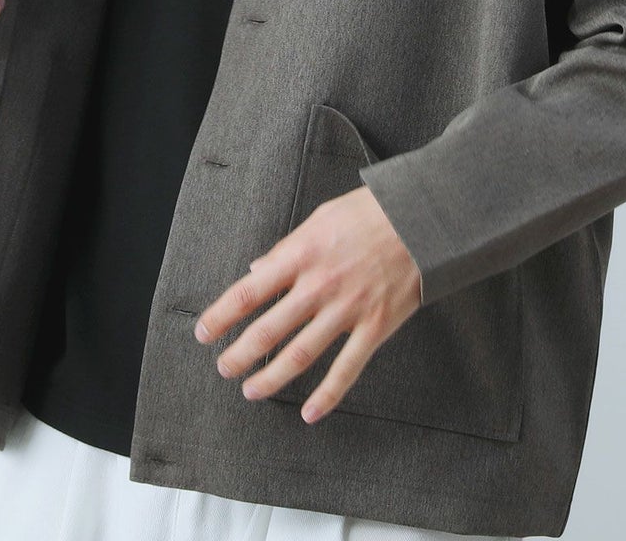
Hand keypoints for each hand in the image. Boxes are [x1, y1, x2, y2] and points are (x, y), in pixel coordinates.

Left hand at [194, 184, 422, 424]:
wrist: (421, 218)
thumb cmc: (369, 212)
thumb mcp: (320, 218)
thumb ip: (286, 248)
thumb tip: (256, 270)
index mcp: (301, 255)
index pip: (249, 292)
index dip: (221, 316)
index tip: (204, 332)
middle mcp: (319, 286)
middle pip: (269, 330)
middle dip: (240, 354)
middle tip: (223, 368)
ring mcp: (347, 309)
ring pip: (301, 355)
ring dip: (271, 378)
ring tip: (251, 391)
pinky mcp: (375, 327)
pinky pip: (346, 369)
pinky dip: (327, 395)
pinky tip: (309, 413)